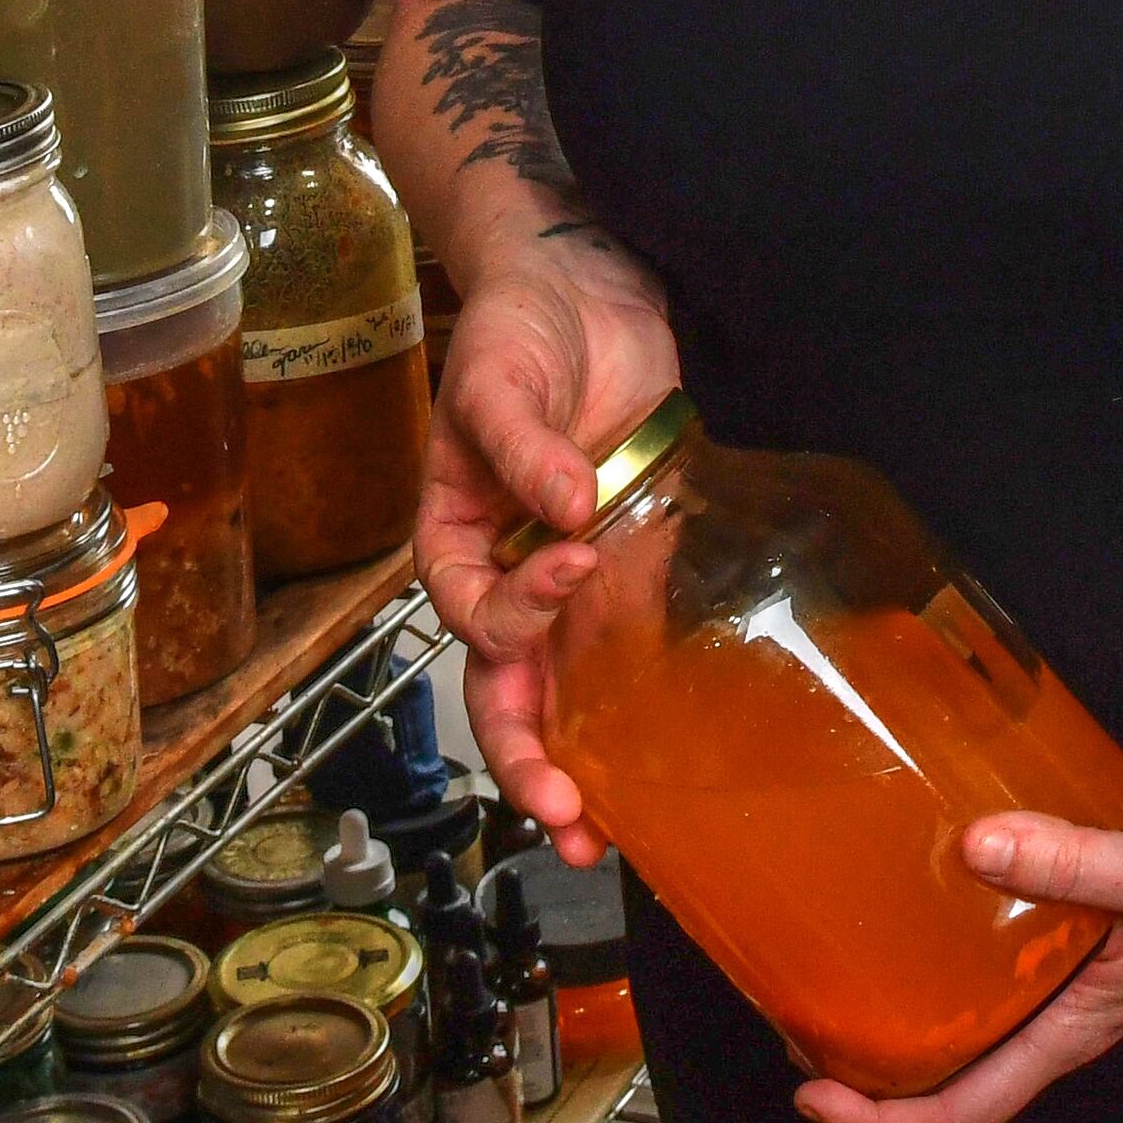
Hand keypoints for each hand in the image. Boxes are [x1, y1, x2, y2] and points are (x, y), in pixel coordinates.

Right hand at [414, 245, 676, 863]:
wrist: (583, 285)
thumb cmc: (515, 328)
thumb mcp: (498, 377)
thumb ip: (524, 445)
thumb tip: (566, 507)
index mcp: (457, 540)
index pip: (472, 615)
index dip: (517, 615)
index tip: (570, 564)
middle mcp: (510, 574)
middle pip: (507, 687)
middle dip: (529, 760)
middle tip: (564, 817)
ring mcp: (572, 577)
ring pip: (565, 691)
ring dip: (582, 763)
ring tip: (605, 837)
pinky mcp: (634, 563)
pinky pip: (633, 647)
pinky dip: (643, 708)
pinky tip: (666, 766)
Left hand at [793, 761, 1122, 1122]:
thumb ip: (1076, 862)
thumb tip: (977, 847)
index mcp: (1076, 1028)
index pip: (965, 1113)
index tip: (811, 1093)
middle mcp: (1061, 1014)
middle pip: (950, 1081)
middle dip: (867, 1075)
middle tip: (794, 1026)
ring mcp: (1064, 975)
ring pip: (966, 1024)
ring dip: (895, 1017)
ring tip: (830, 970)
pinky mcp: (1068, 927)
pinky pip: (987, 962)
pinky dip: (937, 951)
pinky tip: (912, 894)